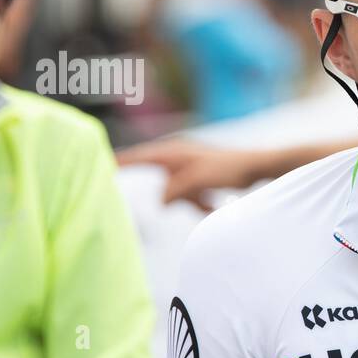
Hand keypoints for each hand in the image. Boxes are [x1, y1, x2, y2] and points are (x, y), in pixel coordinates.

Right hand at [116, 139, 261, 209]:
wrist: (258, 166)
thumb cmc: (228, 168)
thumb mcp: (197, 180)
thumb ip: (174, 190)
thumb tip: (161, 201)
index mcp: (173, 153)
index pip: (139, 158)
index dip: (120, 162)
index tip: (100, 165)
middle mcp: (179, 158)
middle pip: (164, 184)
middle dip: (178, 197)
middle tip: (187, 200)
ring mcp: (191, 168)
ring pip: (179, 193)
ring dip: (194, 203)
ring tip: (212, 203)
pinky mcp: (202, 178)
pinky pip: (193, 196)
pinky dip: (203, 203)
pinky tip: (217, 204)